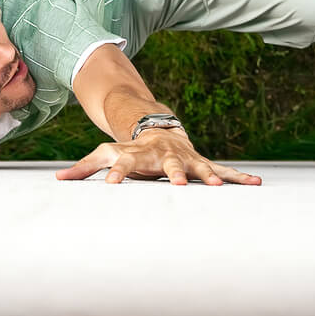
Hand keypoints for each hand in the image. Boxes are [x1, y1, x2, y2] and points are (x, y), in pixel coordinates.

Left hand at [55, 129, 261, 185]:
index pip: (123, 164)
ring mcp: (184, 158)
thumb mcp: (104, 153)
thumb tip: (58, 180)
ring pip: (199, 167)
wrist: (156, 128)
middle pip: (168, 165)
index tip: (111, 184)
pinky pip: (222, 171)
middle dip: (175, 174)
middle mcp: (163, 156)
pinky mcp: (201, 163)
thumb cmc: (127, 148)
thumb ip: (84, 168)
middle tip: (178, 185)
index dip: (116, 173)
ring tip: (220, 187)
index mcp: (137, 156)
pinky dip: (238, 178)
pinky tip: (256, 184)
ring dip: (210, 177)